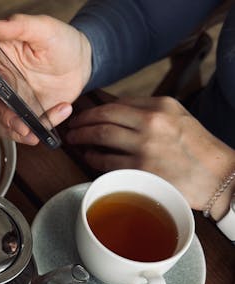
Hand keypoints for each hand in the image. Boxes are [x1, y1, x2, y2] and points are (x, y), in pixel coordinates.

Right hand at [0, 14, 91, 144]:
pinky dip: (31, 133)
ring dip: (10, 129)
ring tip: (30, 130)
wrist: (80, 65)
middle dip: (0, 112)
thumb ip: (20, 26)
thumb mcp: (44, 29)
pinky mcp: (20, 116)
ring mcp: (7, 100)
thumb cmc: (60, 42)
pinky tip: (52, 119)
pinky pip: (15, 131)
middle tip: (16, 116)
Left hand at [65, 96, 234, 218]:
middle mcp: (151, 123)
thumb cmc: (197, 148)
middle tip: (72, 128)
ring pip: (101, 138)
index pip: (117, 104)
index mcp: (160, 106)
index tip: (83, 115)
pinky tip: (89, 157)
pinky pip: (107, 163)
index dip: (94, 110)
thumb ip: (148, 111)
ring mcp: (145, 147)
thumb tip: (116, 111)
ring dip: (83, 139)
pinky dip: (93, 159)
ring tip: (75, 141)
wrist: (216, 175)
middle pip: (104, 118)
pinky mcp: (141, 170)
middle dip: (82, 123)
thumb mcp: (177, 117)